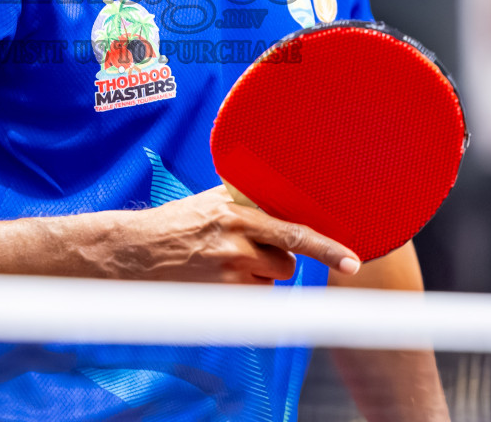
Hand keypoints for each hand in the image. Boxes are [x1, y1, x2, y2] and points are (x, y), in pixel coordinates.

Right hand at [106, 187, 360, 283]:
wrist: (137, 252)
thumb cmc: (179, 222)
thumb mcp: (214, 201)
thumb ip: (249, 200)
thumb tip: (287, 197)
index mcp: (238, 213)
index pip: (293, 231)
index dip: (326, 248)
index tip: (352, 263)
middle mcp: (236, 242)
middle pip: (288, 260)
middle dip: (279, 257)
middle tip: (253, 248)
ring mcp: (228, 271)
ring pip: (273, 277)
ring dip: (262, 272)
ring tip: (229, 260)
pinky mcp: (221, 293)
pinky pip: (255, 294)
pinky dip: (247, 287)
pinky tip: (220, 275)